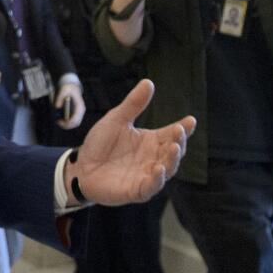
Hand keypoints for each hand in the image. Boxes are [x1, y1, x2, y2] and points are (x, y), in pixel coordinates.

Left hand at [54, 82, 84, 129]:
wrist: (72, 87)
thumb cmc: (68, 88)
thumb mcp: (63, 90)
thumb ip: (60, 97)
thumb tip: (57, 107)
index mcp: (80, 106)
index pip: (75, 119)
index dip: (67, 123)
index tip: (59, 121)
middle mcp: (81, 111)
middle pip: (76, 123)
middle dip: (66, 125)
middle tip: (57, 122)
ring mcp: (79, 113)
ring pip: (74, 124)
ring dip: (66, 125)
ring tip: (57, 121)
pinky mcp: (76, 114)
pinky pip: (72, 122)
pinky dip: (66, 123)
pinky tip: (60, 119)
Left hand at [67, 79, 193, 205]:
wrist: (81, 166)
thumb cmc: (100, 143)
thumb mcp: (116, 119)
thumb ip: (133, 104)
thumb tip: (149, 82)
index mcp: (152, 141)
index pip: (173, 134)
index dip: (184, 128)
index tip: (190, 120)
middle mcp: (153, 158)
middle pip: (174, 151)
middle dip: (180, 142)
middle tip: (179, 132)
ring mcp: (147, 175)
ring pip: (168, 169)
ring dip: (172, 159)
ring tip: (174, 147)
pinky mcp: (137, 190)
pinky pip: (151, 186)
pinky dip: (157, 179)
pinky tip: (159, 168)